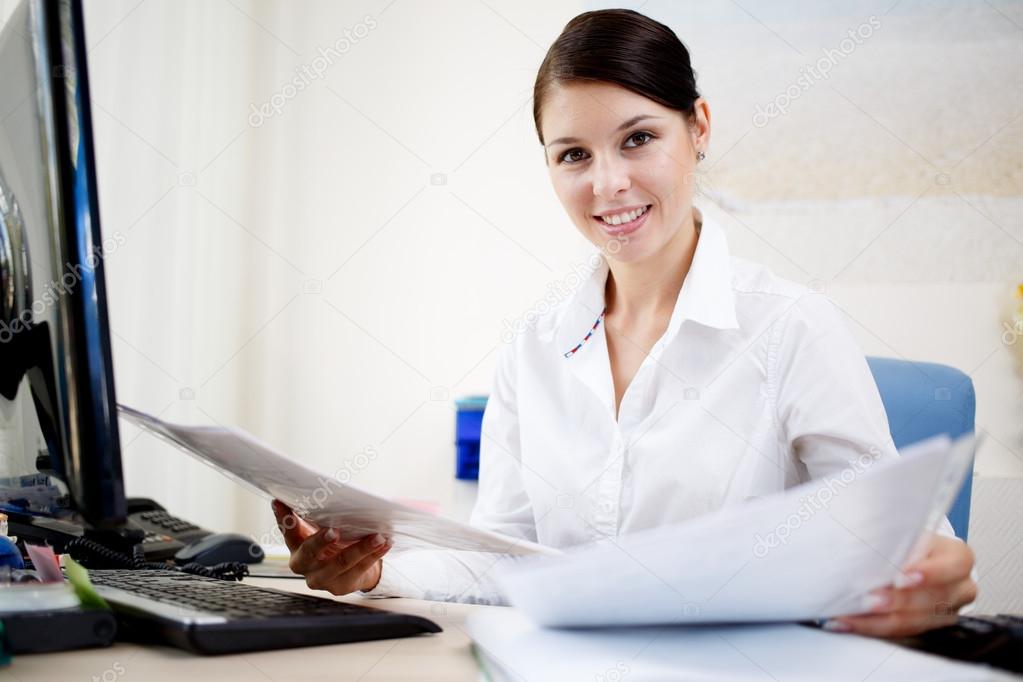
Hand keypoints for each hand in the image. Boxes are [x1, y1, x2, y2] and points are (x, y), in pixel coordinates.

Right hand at [271, 499, 392, 594]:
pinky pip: (359, 569)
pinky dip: (374, 555)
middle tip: (334, 531)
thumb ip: (317, 514)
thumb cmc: (332, 543)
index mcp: (296, 545)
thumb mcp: (320, 528)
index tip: (281, 503)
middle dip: (321, 541)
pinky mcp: (340, 586)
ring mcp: (321, 578)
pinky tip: (385, 544)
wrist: (349, 570)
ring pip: (341, 562)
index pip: (287, 531)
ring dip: (361, 548)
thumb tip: (320, 486)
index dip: (284, 519)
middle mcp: (303, 564)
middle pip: (310, 552)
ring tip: (377, 536)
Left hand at [825, 533, 976, 637]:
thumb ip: (898, 540)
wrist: (914, 556)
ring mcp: (948, 611)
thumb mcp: (908, 533)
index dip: (928, 574)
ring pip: (916, 621)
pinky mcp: (929, 627)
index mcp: (959, 558)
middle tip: (870, 600)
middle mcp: (961, 588)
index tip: (899, 578)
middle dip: (897, 601)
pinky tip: (849, 623)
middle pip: (933, 599)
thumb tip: (870, 547)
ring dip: (879, 620)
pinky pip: (901, 632)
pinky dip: (872, 627)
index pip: (953, 567)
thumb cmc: (909, 540)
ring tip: (851, 616)